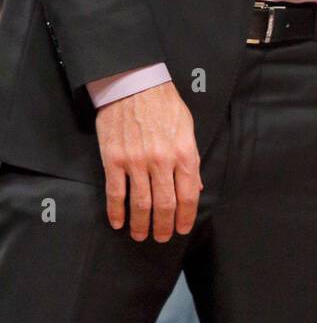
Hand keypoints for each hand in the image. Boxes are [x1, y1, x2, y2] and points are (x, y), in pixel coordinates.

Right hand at [95, 81, 202, 241]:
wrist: (134, 83)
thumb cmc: (164, 104)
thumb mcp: (187, 127)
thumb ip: (191, 158)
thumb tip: (197, 187)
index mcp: (183, 152)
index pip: (188, 194)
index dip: (185, 216)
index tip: (181, 229)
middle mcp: (161, 161)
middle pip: (165, 204)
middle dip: (163, 226)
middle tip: (161, 238)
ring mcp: (136, 161)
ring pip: (140, 204)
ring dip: (141, 224)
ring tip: (140, 235)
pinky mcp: (114, 160)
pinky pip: (115, 193)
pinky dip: (117, 212)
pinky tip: (118, 222)